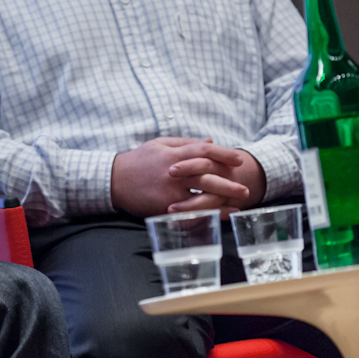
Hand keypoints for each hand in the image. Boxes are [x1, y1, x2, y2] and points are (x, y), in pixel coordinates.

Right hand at [111, 138, 253, 218]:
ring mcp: (169, 191)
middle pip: (207, 176)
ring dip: (223, 200)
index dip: (223, 154)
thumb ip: (185, 143)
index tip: (239, 159)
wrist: (113, 180)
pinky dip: (207, 215)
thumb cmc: (137, 160)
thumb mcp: (159, 145)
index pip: (204, 151)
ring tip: (239, 204)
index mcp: (173, 155)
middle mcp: (173, 173)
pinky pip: (190, 212)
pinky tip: (219, 216)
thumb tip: (210, 141)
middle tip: (246, 188)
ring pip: (201, 196)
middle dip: (229, 182)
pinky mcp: (164, 207)